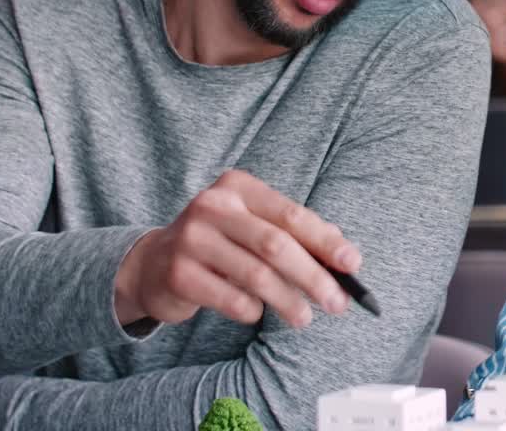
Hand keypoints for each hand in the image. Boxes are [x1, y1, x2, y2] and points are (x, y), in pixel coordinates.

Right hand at [115, 170, 360, 327]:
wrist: (153, 263)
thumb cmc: (219, 243)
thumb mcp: (253, 227)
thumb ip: (294, 235)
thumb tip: (343, 255)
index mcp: (238, 187)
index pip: (291, 215)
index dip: (325, 241)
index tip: (352, 264)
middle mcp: (213, 206)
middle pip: (276, 245)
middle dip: (313, 276)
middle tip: (338, 303)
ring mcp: (192, 239)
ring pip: (256, 274)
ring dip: (288, 300)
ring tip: (305, 318)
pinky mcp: (179, 273)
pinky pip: (230, 298)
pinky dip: (251, 310)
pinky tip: (257, 313)